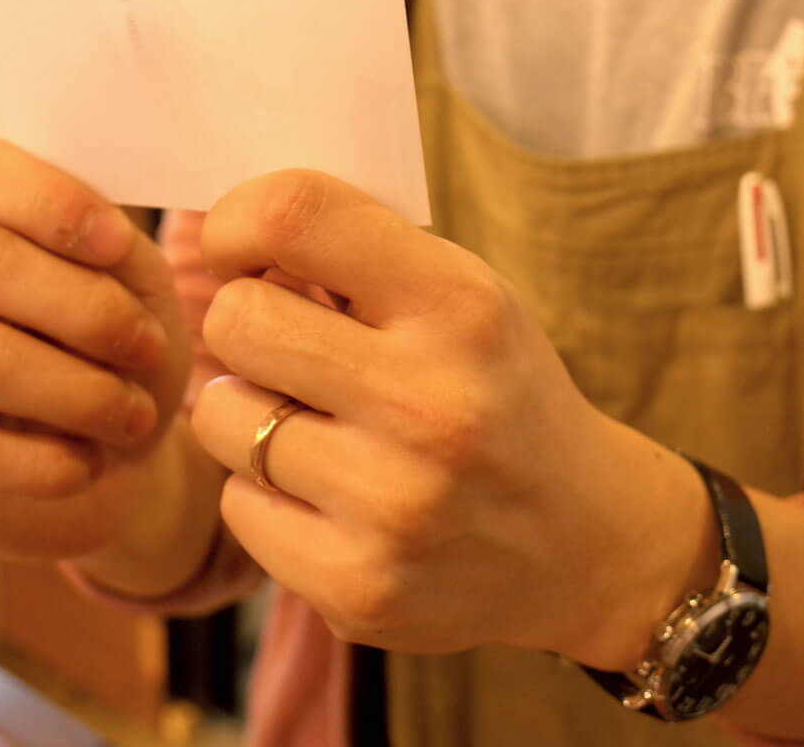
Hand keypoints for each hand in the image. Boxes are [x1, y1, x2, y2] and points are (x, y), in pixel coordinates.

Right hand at [0, 137, 191, 560]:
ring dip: (84, 393)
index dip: (46, 199)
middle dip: (90, 311)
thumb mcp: (140, 292)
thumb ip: (115, 252)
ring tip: (134, 416)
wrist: (122, 472)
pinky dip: (53, 464)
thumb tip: (104, 235)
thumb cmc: (123, 360)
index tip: (118, 245)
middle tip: (148, 350)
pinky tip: (87, 464)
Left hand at [190, 170, 704, 667]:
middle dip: (247, 326)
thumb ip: (356, 252)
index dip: (239, 221)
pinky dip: (268, 495)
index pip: (294, 216)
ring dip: (250, 415)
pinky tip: (332, 494)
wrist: (581, 539)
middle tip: (285, 347)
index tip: (242, 249)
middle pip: (236, 321)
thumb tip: (221, 226)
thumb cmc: (493, 389)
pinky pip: (237, 507)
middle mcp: (430, 403)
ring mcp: (393, 505)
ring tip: (316, 424)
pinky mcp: (358, 587)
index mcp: (460, 305)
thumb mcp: (461, 294)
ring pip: (221, 418)